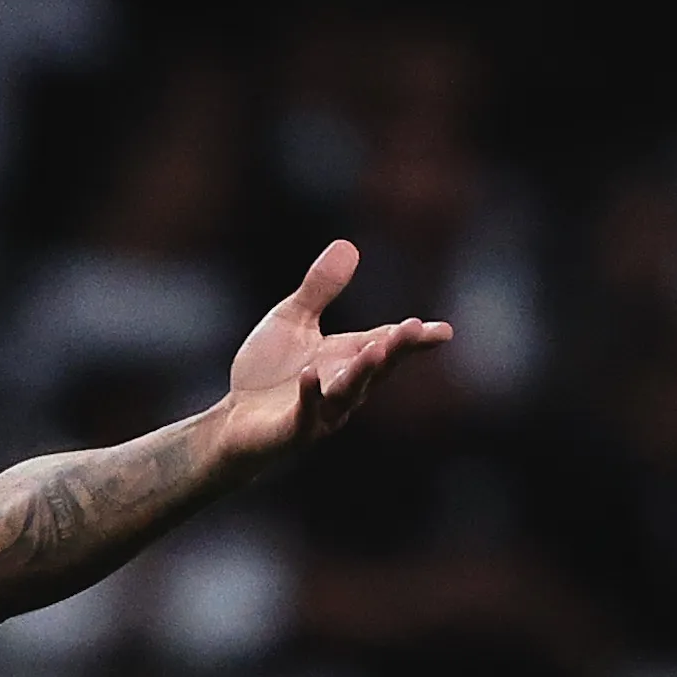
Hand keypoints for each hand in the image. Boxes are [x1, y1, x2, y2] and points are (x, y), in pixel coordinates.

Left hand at [210, 241, 449, 469]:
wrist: (233, 422)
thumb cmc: (268, 374)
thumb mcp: (293, 321)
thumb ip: (319, 289)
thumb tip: (348, 245)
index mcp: (348, 358)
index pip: (387, 345)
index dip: (415, 339)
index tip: (443, 331)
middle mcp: (343, 386)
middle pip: (376, 368)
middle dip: (395, 350)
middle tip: (416, 331)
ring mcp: (321, 412)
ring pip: (347, 392)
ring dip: (362, 372)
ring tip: (376, 349)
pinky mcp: (292, 431)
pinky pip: (305, 414)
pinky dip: (310, 396)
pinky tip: (310, 375)